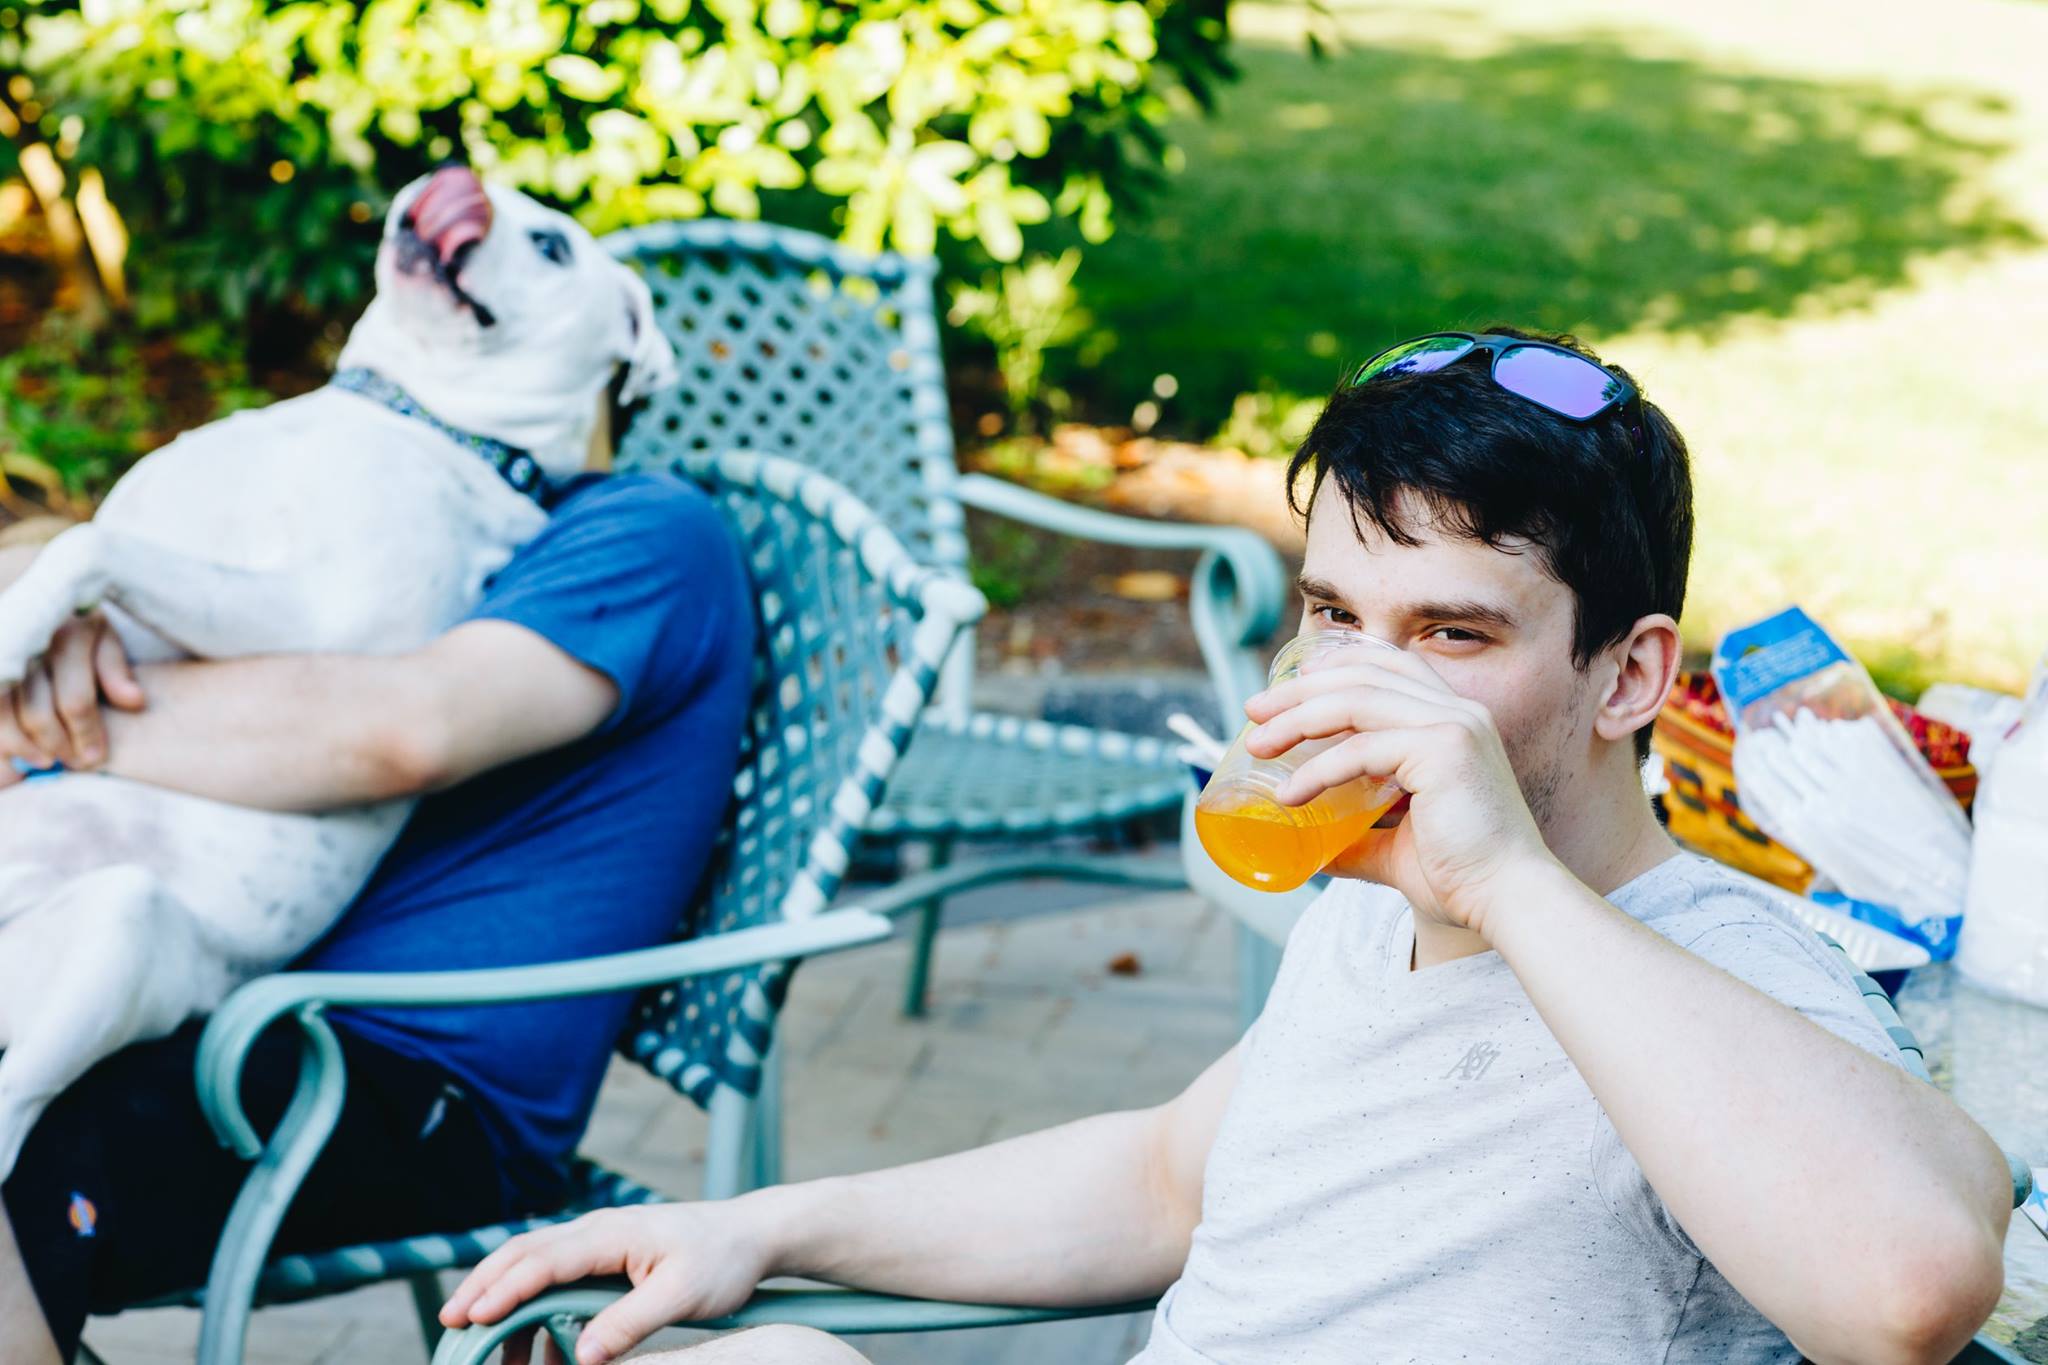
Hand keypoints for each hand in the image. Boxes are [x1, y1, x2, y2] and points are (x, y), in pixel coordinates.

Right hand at [0, 611, 144, 784]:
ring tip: (44, 760)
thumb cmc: (78, 628)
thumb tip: (135, 701)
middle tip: (73, 762)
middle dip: (58, 745)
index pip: (76, 700)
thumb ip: (116, 670)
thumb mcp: (104, 639)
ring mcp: (6, 652)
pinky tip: (13, 748)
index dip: (86, 733)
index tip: (94, 758)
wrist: (37, 602)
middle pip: (38, 713)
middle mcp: (31, 643)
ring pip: (5, 713)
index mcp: (69, 634)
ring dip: (23, 745)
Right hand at [441, 1201, 774, 1364]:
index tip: (470, 1317)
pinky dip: (539, 1313)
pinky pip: (558, 1281)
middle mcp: (595, 1231)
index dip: (503, 1289)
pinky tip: (542, 1355)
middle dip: (482, 1287)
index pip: (543, 1260)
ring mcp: (598, 1242)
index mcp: (610, 1234)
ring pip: (534, 1266)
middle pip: (522, 1254)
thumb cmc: (721, 1260)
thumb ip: (629, 1323)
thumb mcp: (682, 1296)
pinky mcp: (605, 1258)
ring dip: (507, 1304)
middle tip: (451, 1324)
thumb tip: (580, 1357)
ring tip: (492, 1355)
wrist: (750, 1235)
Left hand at [1242, 646, 1556, 937]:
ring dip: (1297, 719)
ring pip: (1355, 701)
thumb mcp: (1396, 847)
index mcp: (1453, 720)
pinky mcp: (1443, 752)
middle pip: (1362, 674)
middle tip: (1253, 712)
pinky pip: (1362, 749)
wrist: (1507, 900)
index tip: (1285, 690)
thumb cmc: (1461, 876)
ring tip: (1258, 746)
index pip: (1388, 665)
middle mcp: (1457, 711)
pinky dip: (1319, 768)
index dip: (1333, 666)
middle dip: (1300, 689)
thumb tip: (1314, 850)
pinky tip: (1290, 793)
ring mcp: (1452, 726)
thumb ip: (1359, 839)